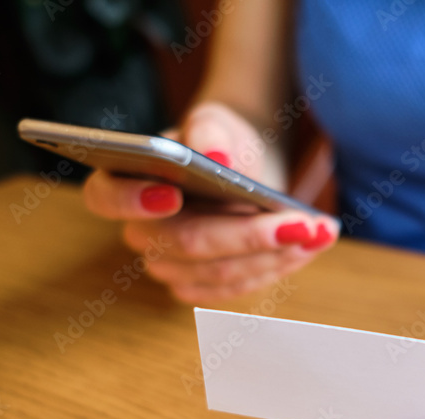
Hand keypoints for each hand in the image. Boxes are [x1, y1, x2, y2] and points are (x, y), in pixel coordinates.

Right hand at [83, 102, 338, 302]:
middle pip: (185, 244)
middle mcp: (141, 232)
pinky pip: (237, 288)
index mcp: (123, 183)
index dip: (133, 201)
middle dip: (247, 235)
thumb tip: (219, 157)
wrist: (245, 165)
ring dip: (274, 255)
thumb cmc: (221, 141)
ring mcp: (169, 265)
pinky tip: (311, 245)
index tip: (171, 194)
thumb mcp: (216, 124)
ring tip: (318, 231)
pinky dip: (278, 267)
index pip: (106, 197)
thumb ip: (210, 133)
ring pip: (219, 273)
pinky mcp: (201, 285)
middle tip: (299, 222)